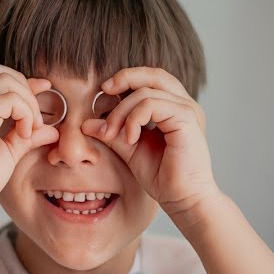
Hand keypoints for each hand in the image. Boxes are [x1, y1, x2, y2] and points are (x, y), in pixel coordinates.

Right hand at [0, 61, 58, 217]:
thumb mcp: (10, 152)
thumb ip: (28, 136)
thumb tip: (52, 129)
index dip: (22, 81)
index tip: (44, 89)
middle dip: (24, 88)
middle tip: (34, 118)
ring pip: (5, 81)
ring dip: (27, 102)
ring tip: (29, 128)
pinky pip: (7, 99)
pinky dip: (23, 112)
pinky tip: (24, 133)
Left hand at [80, 66, 220, 216]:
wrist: (182, 199)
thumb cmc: (162, 177)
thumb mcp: (130, 150)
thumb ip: (112, 133)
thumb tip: (86, 123)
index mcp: (174, 108)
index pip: (150, 79)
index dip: (126, 79)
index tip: (104, 94)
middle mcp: (184, 105)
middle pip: (153, 74)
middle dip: (124, 79)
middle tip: (104, 92)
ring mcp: (187, 110)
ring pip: (146, 92)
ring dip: (122, 111)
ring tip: (113, 133)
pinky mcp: (186, 119)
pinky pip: (152, 105)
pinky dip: (133, 118)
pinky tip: (129, 138)